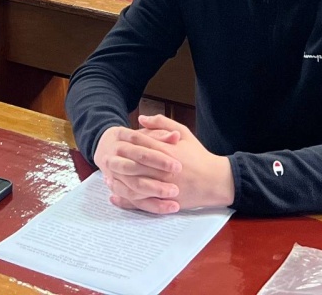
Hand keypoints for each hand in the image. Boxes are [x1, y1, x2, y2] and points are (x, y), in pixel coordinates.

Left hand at [97, 116, 234, 214]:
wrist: (215, 181)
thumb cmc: (199, 155)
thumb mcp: (184, 133)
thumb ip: (162, 124)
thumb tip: (141, 119)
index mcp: (167, 152)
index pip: (141, 146)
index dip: (126, 143)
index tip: (115, 141)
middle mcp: (163, 171)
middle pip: (134, 166)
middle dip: (118, 162)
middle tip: (106, 159)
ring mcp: (163, 188)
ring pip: (135, 186)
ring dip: (119, 182)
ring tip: (107, 177)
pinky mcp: (165, 202)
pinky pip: (141, 202)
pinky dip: (126, 200)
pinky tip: (115, 196)